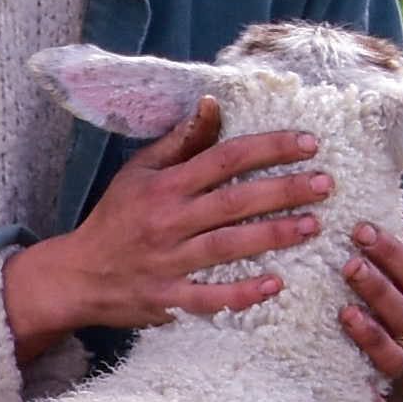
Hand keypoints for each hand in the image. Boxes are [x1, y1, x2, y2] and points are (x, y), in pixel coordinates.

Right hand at [0, 99, 337, 350]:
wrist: (77, 275)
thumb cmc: (114, 219)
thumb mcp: (138, 172)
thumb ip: (179, 141)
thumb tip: (212, 103)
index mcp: (164, 186)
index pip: (224, 158)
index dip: (268, 149)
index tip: (307, 143)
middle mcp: (169, 221)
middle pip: (235, 201)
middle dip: (284, 190)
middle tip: (325, 184)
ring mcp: (169, 262)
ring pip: (229, 246)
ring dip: (273, 235)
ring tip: (312, 225)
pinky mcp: (169, 298)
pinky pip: (209, 297)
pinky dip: (241, 293)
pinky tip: (275, 285)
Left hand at [345, 199, 402, 393]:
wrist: (354, 350)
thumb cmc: (383, 291)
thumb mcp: (400, 262)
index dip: (393, 252)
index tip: (361, 228)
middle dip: (381, 276)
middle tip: (350, 256)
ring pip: (397, 330)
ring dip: (374, 308)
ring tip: (347, 288)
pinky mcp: (385, 373)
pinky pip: (384, 361)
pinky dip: (368, 341)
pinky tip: (346, 320)